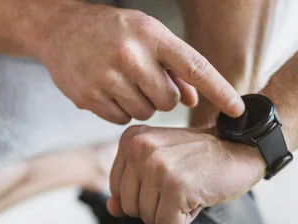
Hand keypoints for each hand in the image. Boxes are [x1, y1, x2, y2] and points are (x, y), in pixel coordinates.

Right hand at [35, 3, 244, 123]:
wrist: (59, 28)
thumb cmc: (112, 33)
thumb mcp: (148, 37)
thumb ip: (175, 68)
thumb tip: (195, 100)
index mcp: (151, 36)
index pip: (195, 67)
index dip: (220, 91)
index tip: (238, 110)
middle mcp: (130, 54)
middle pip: (169, 101)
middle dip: (163, 97)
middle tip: (146, 80)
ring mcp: (107, 76)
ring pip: (146, 113)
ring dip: (141, 104)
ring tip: (124, 82)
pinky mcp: (88, 96)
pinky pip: (121, 120)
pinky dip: (120, 110)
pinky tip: (109, 90)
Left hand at [107, 125, 265, 223]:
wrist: (242, 148)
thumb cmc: (201, 159)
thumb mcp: (161, 166)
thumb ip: (133, 186)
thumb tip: (112, 208)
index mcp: (131, 139)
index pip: (117, 191)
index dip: (146, 196)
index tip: (169, 178)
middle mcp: (140, 149)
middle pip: (130, 208)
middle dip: (157, 207)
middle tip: (183, 185)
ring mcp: (158, 166)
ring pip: (148, 219)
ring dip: (173, 213)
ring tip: (191, 189)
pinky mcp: (176, 185)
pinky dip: (186, 219)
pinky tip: (198, 196)